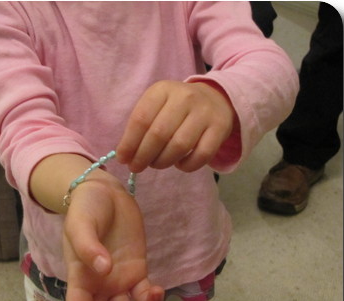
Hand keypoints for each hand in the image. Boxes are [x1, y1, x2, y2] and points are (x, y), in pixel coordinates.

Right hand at [62, 178, 163, 300]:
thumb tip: (103, 270)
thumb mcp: (80, 224)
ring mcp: (119, 277)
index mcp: (80, 276)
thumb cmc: (85, 208)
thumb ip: (87, 247)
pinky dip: (150, 297)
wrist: (105, 192)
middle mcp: (98, 282)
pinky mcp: (137, 268)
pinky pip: (143, 291)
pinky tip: (157, 291)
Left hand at [116, 80, 235, 172]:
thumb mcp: (157, 105)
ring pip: (179, 146)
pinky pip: (201, 155)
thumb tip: (125, 155)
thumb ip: (140, 126)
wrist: (215, 98)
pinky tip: (179, 164)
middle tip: (137, 167)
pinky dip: (186, 166)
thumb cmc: (177, 107)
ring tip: (156, 164)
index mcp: (163, 90)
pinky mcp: (220, 128)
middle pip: (159, 134)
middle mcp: (185, 98)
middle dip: (143, 156)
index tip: (123, 159)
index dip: (129, 143)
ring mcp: (205, 112)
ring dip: (163, 162)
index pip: (141, 119)